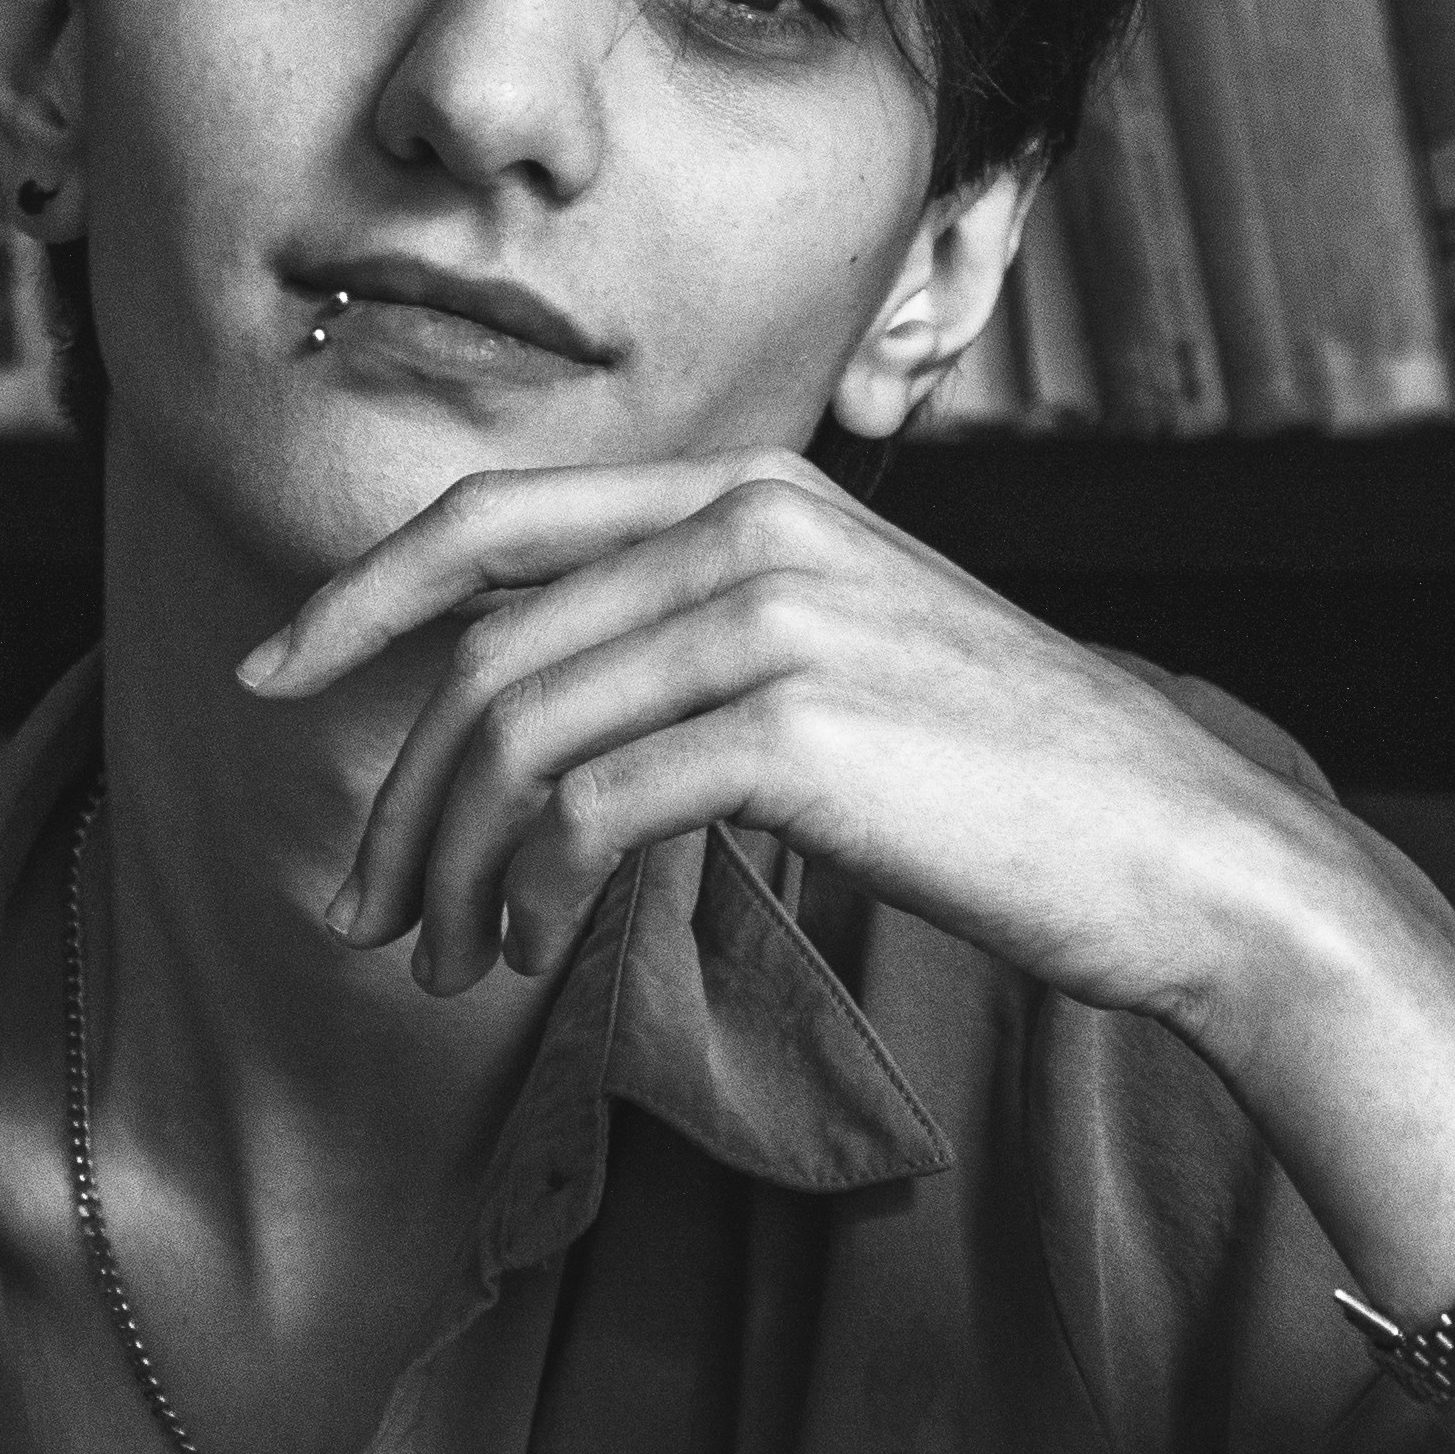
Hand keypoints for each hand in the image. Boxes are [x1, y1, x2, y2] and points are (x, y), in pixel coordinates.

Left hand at [239, 451, 1390, 1037]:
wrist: (1175, 841)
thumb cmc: (1010, 779)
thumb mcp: (850, 652)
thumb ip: (707, 639)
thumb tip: (546, 718)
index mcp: (752, 491)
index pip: (494, 521)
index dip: (360, 595)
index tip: (278, 676)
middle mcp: (749, 527)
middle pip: (483, 653)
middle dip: (396, 796)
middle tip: (366, 912)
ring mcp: (770, 620)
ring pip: (514, 736)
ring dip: (448, 868)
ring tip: (444, 962)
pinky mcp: (791, 730)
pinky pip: (583, 808)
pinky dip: (526, 890)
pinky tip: (530, 950)